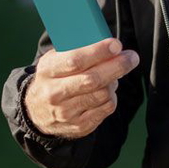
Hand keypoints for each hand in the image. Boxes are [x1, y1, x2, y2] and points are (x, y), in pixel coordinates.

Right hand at [25, 37, 139, 138]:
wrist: (37, 113)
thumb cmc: (52, 79)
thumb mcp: (53, 61)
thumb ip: (74, 50)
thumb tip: (106, 41)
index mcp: (47, 71)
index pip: (75, 61)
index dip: (98, 52)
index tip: (116, 44)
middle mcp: (55, 93)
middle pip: (92, 79)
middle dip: (117, 66)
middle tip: (132, 57)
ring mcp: (66, 112)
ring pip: (103, 94)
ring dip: (114, 81)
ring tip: (114, 74)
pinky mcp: (80, 125)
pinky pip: (106, 108)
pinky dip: (112, 96)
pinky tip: (107, 90)